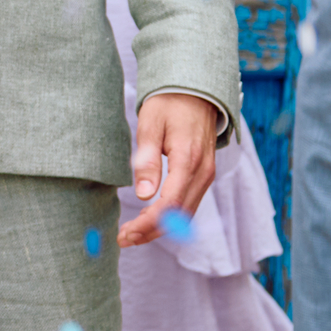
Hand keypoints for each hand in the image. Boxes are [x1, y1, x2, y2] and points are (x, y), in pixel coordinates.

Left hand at [122, 92, 223, 247]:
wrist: (196, 91)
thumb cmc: (170, 104)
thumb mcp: (151, 125)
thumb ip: (148, 160)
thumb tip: (143, 195)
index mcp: (188, 159)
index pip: (170, 204)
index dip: (148, 223)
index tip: (127, 232)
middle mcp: (202, 172)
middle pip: (178, 215)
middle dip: (151, 231)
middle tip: (123, 239)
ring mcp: (206, 175)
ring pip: (184, 213)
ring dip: (159, 227)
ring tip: (132, 233)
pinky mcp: (203, 175)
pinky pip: (188, 203)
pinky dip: (169, 216)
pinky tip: (148, 217)